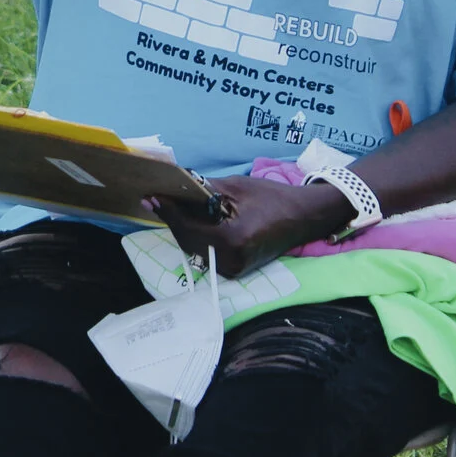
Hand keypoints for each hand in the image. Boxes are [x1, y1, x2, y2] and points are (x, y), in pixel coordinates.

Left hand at [145, 173, 351, 278]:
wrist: (303, 217)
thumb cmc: (272, 198)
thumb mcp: (235, 187)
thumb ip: (201, 190)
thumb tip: (172, 186)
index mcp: (232, 240)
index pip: (188, 227)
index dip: (168, 211)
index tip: (152, 196)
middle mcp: (231, 261)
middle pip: (187, 241)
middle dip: (173, 220)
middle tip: (157, 200)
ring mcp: (234, 270)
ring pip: (195, 249)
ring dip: (183, 229)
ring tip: (172, 207)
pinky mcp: (237, 270)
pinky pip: (207, 253)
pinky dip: (197, 237)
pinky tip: (191, 221)